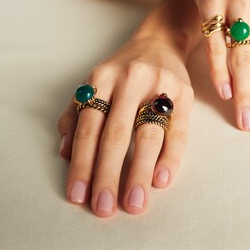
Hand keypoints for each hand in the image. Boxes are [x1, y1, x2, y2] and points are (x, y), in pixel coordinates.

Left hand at [57, 37, 193, 216]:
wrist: (160, 42)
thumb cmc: (122, 71)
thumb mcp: (93, 84)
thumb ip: (75, 114)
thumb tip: (66, 153)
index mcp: (102, 78)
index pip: (89, 128)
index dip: (82, 164)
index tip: (78, 196)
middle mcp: (129, 80)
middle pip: (115, 135)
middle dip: (107, 175)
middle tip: (103, 208)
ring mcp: (159, 85)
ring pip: (147, 135)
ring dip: (139, 173)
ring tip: (133, 203)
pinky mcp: (184, 93)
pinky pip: (178, 131)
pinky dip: (170, 157)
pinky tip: (162, 180)